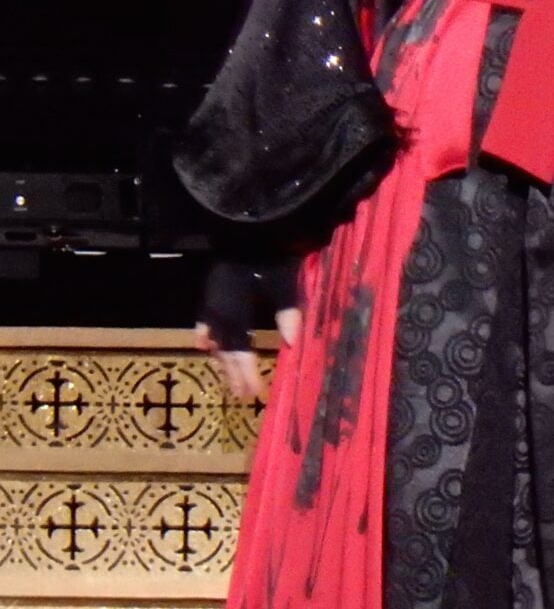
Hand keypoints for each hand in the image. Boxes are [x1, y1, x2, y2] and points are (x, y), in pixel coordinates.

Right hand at [196, 257, 300, 401]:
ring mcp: (212, 293)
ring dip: (221, 357)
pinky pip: (206, 316)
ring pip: (213, 333)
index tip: (253, 394)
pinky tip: (205, 343)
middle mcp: (217, 303)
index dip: (245, 371)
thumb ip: (287, 309)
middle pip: (223, 345)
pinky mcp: (215, 282)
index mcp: (233, 304)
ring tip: (228, 377)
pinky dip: (207, 332)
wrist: (250, 214)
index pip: (239, 346)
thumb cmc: (269, 245)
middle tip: (241, 395)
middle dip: (232, 371)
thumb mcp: (283, 276)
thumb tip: (291, 343)